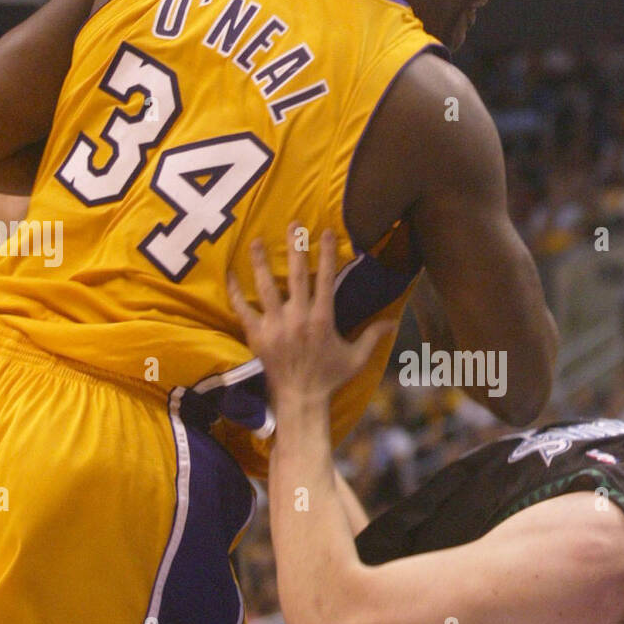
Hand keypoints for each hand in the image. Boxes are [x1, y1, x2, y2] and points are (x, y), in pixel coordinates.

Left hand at [228, 225, 395, 406]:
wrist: (300, 399)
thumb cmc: (329, 377)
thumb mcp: (356, 358)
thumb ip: (373, 336)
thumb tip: (394, 322)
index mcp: (322, 319)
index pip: (325, 278)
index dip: (326, 253)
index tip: (324, 231)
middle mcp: (298, 317)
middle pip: (296, 275)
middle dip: (295, 247)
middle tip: (292, 224)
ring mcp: (275, 326)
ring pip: (266, 287)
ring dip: (261, 262)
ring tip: (255, 241)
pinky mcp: (257, 335)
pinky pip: (243, 309)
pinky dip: (236, 292)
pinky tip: (230, 274)